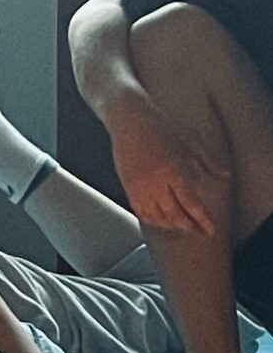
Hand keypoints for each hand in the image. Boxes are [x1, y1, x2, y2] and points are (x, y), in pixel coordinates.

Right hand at [109, 103, 227, 234]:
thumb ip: (206, 161)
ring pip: (156, 216)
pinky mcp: (128, 187)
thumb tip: (223, 176)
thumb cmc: (160, 126)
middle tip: (199, 231)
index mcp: (173, 169)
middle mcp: (155, 182)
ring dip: (171, 225)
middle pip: (174, 214)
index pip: (190, 202)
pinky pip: (141, 212)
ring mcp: (140, 187)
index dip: (202, 218)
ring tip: (182, 227)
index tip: (210, 229)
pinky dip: (153, 220)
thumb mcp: (189, 139)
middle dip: (188, 226)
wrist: (129, 121)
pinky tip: (161, 221)